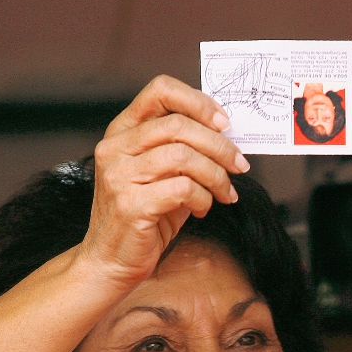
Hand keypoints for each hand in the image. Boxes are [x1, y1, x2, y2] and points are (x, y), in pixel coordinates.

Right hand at [80, 75, 248, 287]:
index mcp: (122, 131)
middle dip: (220, 146)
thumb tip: (229, 136)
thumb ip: (186, 150)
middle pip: (180, 125)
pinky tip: (203, 209)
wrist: (111, 261)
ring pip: (184, 156)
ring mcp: (119, 175)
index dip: (199, 102)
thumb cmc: (145, 216)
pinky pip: (183, 189)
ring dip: (216, 175)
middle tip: (240, 165)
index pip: (160, 90)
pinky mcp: (130, 204)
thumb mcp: (164, 175)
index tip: (225, 123)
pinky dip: (204, 198)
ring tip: (224, 193)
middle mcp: (115, 148)